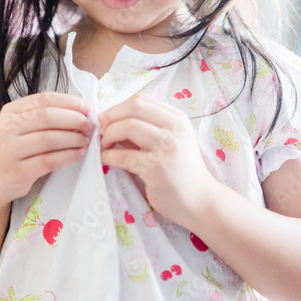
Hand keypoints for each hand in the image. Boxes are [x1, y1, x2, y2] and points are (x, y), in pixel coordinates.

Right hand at [0, 92, 92, 205]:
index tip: (87, 108)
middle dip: (73, 119)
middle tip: (89, 125)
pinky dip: (67, 156)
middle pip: (47, 117)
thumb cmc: (13, 151)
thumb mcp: (19, 128)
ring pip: (49, 139)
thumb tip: (80, 112)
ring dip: (73, 138)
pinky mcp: (17, 171)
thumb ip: (42, 118)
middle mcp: (8, 128)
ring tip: (85, 141)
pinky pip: (48, 161)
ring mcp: (10, 150)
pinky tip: (78, 154)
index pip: (44, 99)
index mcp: (11, 112)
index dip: (69, 102)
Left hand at [98, 96, 217, 226]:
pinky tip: (107, 159)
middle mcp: (175, 129)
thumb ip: (146, 128)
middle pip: (134, 108)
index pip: (141, 101)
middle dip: (111, 117)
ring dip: (109, 135)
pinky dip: (109, 155)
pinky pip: (124, 156)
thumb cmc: (180, 169)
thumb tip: (110, 119)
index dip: (117, 108)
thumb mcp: (169, 141)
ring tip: (105, 146)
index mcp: (177, 119)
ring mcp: (167, 148)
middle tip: (102, 131)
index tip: (107, 119)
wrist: (198, 200)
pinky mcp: (157, 168)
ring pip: (128, 127)